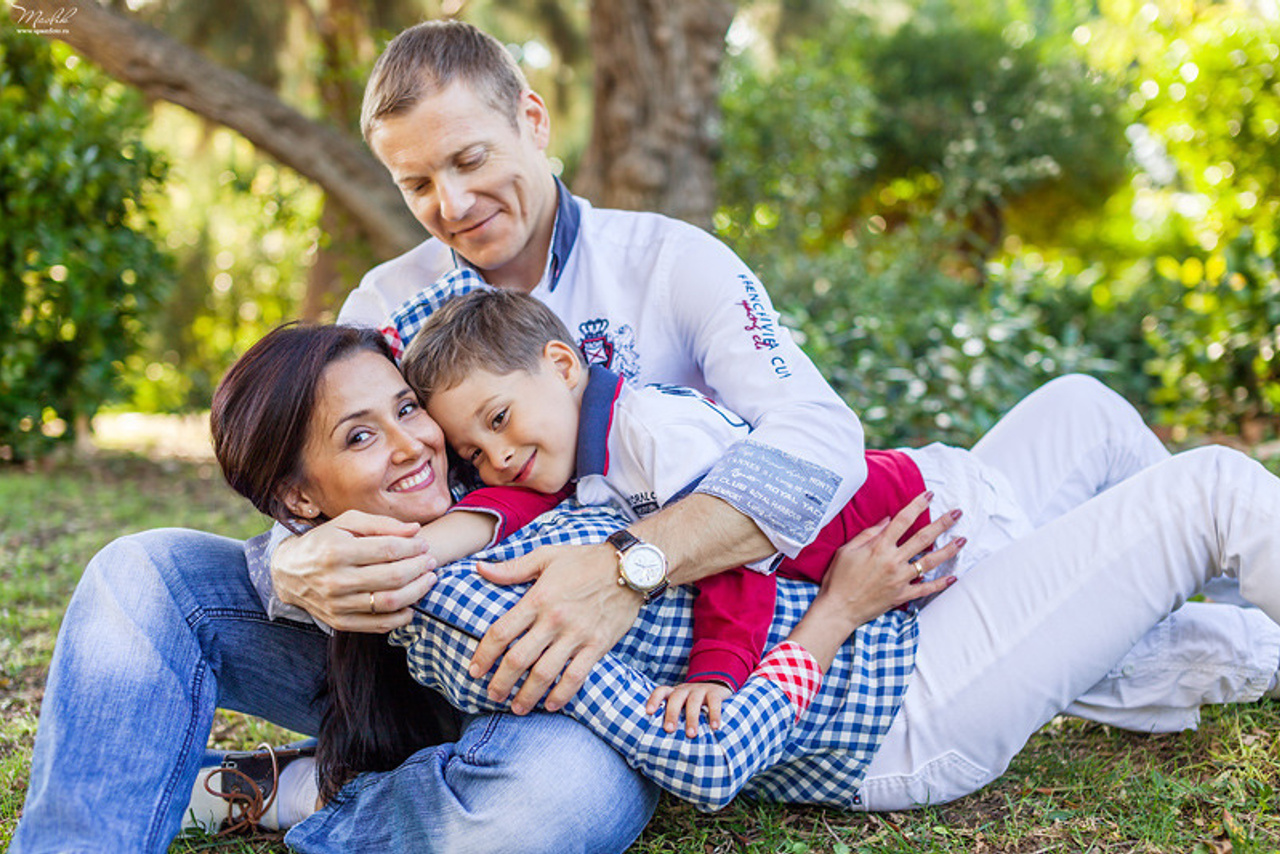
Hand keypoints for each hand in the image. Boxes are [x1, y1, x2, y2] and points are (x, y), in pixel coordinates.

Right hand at [270, 510, 438, 632]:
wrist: (288, 572)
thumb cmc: (323, 542)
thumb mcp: (346, 522)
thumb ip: (382, 524)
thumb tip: (415, 530)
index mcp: (337, 550)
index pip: (387, 550)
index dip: (412, 547)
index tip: (423, 544)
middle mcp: (336, 579)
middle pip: (392, 577)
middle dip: (419, 568)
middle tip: (430, 561)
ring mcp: (337, 604)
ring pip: (389, 602)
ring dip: (417, 591)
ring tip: (428, 580)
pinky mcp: (339, 622)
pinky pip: (378, 625)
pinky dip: (401, 617)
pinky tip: (411, 605)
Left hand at [469, 542, 640, 713]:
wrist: (630, 566)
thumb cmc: (585, 559)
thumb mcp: (546, 556)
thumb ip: (512, 568)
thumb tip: (480, 569)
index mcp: (538, 598)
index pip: (502, 632)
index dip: (484, 655)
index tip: (474, 670)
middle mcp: (554, 619)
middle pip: (519, 659)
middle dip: (501, 682)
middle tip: (492, 694)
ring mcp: (577, 634)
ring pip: (545, 673)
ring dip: (528, 695)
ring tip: (517, 708)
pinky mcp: (598, 645)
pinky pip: (576, 676)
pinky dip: (562, 694)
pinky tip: (551, 704)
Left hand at [646, 681, 732, 736]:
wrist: (716, 687)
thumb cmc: (692, 704)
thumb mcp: (681, 706)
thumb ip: (672, 717)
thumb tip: (659, 742)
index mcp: (674, 692)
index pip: (661, 691)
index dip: (654, 699)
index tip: (649, 712)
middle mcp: (685, 690)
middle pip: (676, 698)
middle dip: (672, 713)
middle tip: (669, 729)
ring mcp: (700, 690)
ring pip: (694, 701)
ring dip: (692, 718)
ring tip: (691, 734)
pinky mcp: (715, 692)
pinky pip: (714, 702)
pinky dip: (714, 714)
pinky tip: (714, 727)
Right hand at [790, 492, 964, 668]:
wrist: (838, 609)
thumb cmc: (839, 578)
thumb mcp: (847, 550)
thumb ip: (869, 534)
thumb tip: (887, 521)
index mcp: (879, 547)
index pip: (903, 520)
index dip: (917, 505)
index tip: (929, 495)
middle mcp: (893, 561)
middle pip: (923, 538)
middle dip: (942, 524)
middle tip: (957, 514)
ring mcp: (900, 579)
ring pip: (930, 562)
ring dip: (948, 550)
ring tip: (962, 540)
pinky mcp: (902, 595)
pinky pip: (925, 589)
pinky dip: (940, 584)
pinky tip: (953, 577)